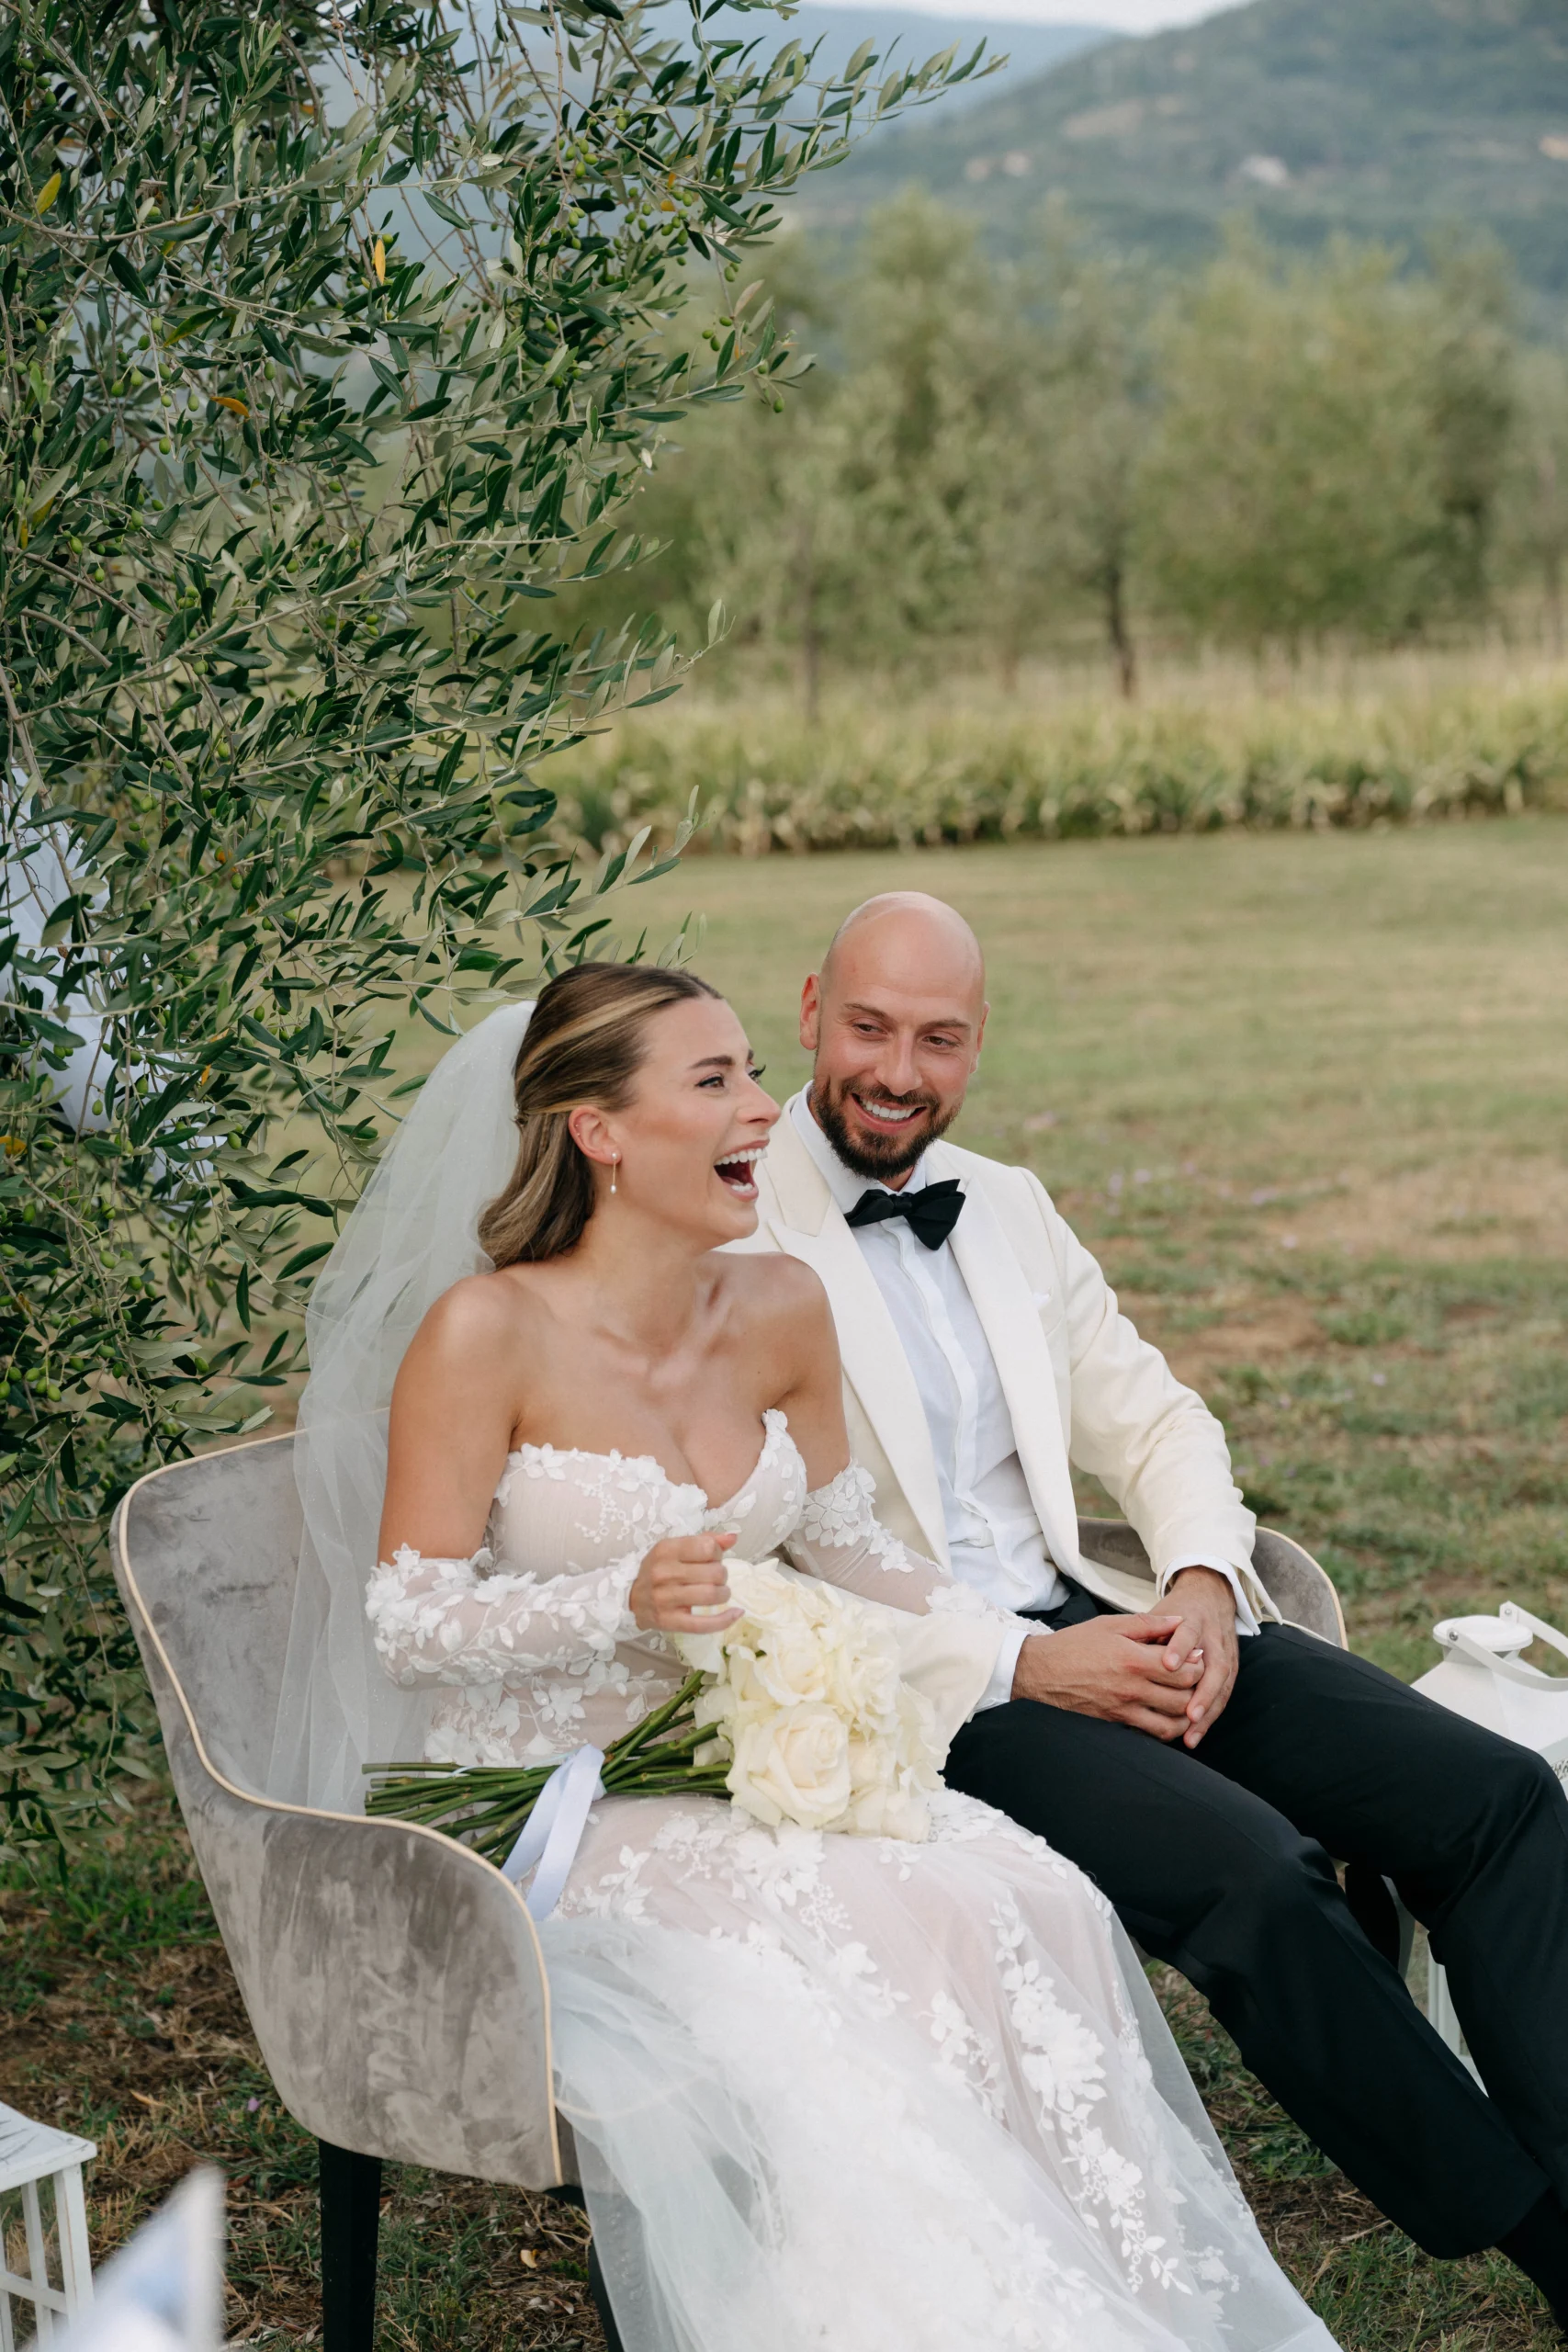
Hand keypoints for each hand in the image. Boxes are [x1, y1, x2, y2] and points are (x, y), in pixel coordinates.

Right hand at [630, 1531, 740, 1634]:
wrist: (630, 1599)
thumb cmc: (658, 1570)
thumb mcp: (675, 1549)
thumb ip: (705, 1540)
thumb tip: (733, 1537)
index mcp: (666, 1550)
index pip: (707, 1547)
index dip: (716, 1553)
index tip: (711, 1559)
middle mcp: (664, 1573)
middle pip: (714, 1573)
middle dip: (722, 1575)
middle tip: (714, 1578)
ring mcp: (665, 1599)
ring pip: (712, 1595)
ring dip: (723, 1594)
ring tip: (718, 1593)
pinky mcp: (669, 1621)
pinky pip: (704, 1624)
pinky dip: (725, 1620)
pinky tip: (735, 1613)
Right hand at [1010, 1612, 1203, 1739]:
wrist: (1039, 1673)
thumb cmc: (1073, 1645)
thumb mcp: (1109, 1625)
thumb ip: (1147, 1624)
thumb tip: (1179, 1622)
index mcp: (1133, 1660)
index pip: (1184, 1669)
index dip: (1197, 1664)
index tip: (1195, 1656)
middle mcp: (1132, 1689)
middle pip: (1184, 1698)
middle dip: (1196, 1688)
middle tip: (1194, 1678)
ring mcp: (1123, 1710)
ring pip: (1171, 1724)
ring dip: (1185, 1715)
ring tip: (1185, 1701)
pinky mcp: (1115, 1725)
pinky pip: (1150, 1735)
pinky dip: (1165, 1729)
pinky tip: (1165, 1716)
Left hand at [1161, 1566, 1239, 1747]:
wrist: (1210, 1596)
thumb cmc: (1178, 1611)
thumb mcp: (1162, 1613)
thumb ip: (1149, 1630)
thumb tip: (1131, 1651)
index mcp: (1193, 1619)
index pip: (1188, 1633)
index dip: (1179, 1648)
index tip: (1168, 1664)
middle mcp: (1214, 1639)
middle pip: (1215, 1667)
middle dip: (1203, 1693)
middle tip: (1188, 1714)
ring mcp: (1226, 1655)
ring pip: (1222, 1686)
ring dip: (1207, 1712)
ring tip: (1190, 1734)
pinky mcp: (1230, 1669)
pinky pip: (1223, 1696)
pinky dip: (1209, 1716)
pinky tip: (1193, 1734)